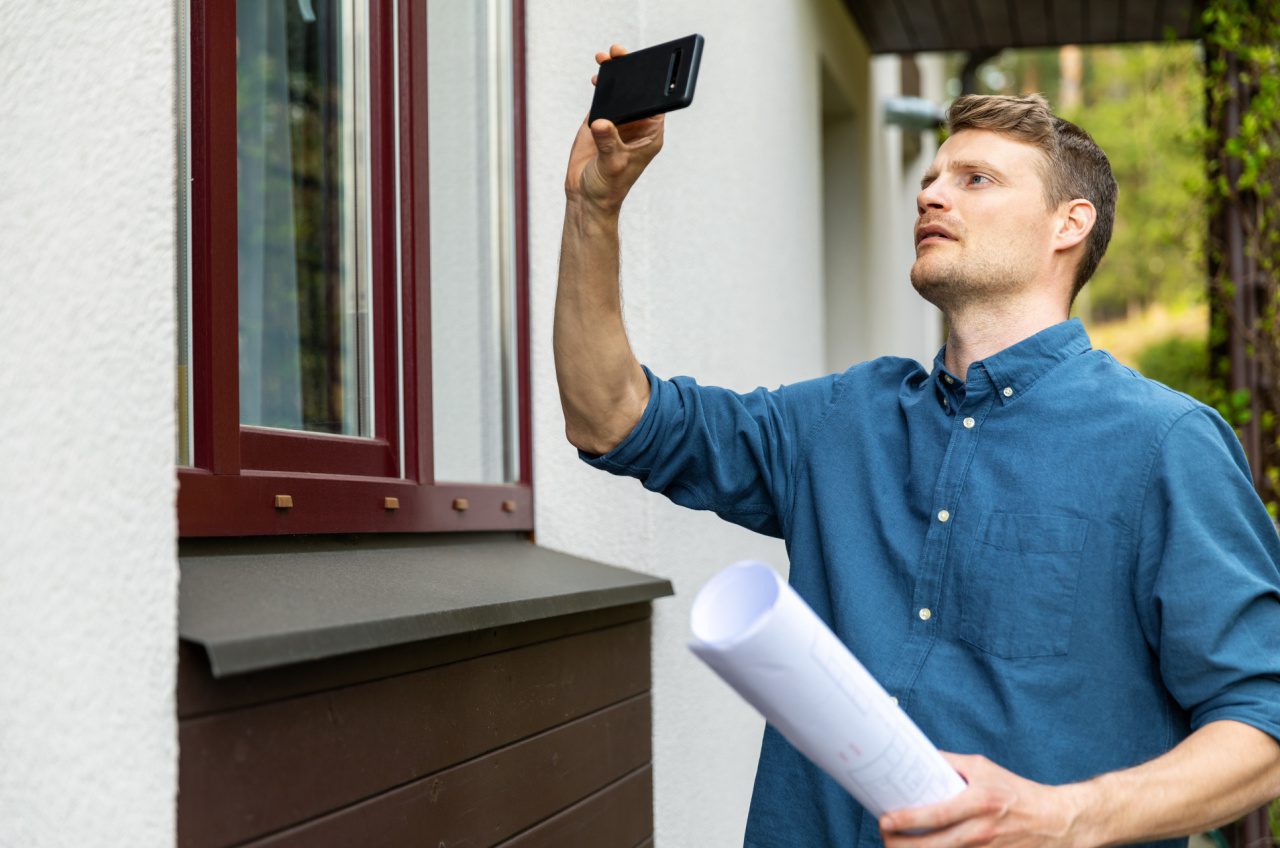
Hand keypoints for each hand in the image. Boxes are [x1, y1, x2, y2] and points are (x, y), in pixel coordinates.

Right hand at [564, 44, 664, 215]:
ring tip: (605, 59)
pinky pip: (603, 97)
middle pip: (638, 92)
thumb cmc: (608, 187)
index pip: (657, 102)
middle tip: (620, 54)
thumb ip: (609, 142)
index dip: (654, 82)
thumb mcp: (613, 164)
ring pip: (620, 92)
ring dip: (614, 75)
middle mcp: (637, 126)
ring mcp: (618, 122)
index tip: (649, 65)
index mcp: (650, 134)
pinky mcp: (600, 122)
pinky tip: (598, 75)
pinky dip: (600, 85)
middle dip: (631, 71)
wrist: (586, 197)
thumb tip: (602, 122)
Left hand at [879, 753, 1085, 847]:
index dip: (907, 819)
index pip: (936, 814)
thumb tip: (916, 755)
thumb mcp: (983, 769)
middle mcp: (984, 831)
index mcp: (981, 801)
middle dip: (901, 845)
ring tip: (897, 846)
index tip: (884, 819)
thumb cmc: (1015, 791)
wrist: (1056, 821)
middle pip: (933, 846)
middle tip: (885, 837)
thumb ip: (950, 763)